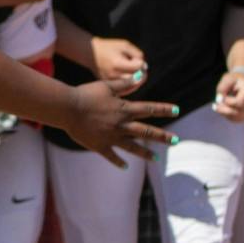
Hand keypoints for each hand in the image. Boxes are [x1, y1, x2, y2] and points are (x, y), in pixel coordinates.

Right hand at [64, 80, 178, 166]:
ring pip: (132, 147)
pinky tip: (125, 167)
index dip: (163, 109)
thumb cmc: (85, 94)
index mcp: (124, 109)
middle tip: (176, 141)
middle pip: (146, 131)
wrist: (67, 108)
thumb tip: (142, 75)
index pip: (149, 109)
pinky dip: (118, 162)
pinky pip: (111, 156)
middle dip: (162, 136)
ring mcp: (111, 137)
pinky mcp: (99, 146)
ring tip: (156, 159)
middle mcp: (121, 125)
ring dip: (145, 153)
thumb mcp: (107, 86)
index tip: (177, 110)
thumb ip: (125, 84)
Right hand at [89, 37, 146, 90]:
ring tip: (136, 73)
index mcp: (117, 63)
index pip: (137, 67)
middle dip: (142, 74)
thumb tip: (144, 67)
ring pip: (131, 86)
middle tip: (140, 69)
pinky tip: (130, 79)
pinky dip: (130, 85)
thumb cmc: (109, 47)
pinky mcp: (108, 85)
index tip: (138, 60)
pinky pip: (124, 90)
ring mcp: (110, 81)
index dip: (141, 63)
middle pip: (136, 79)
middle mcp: (114, 74)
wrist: (90, 54)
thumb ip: (137, 54)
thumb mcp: (124, 45)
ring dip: (137, 81)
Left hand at [214, 68, 243, 122]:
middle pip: (236, 112)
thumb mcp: (227, 79)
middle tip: (214, 104)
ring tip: (218, 105)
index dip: (227, 101)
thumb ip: (222, 88)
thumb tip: (219, 100)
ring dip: (223, 113)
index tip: (221, 96)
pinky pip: (235, 119)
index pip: (238, 103)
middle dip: (223, 109)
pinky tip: (224, 108)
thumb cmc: (234, 80)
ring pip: (235, 118)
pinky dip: (227, 115)